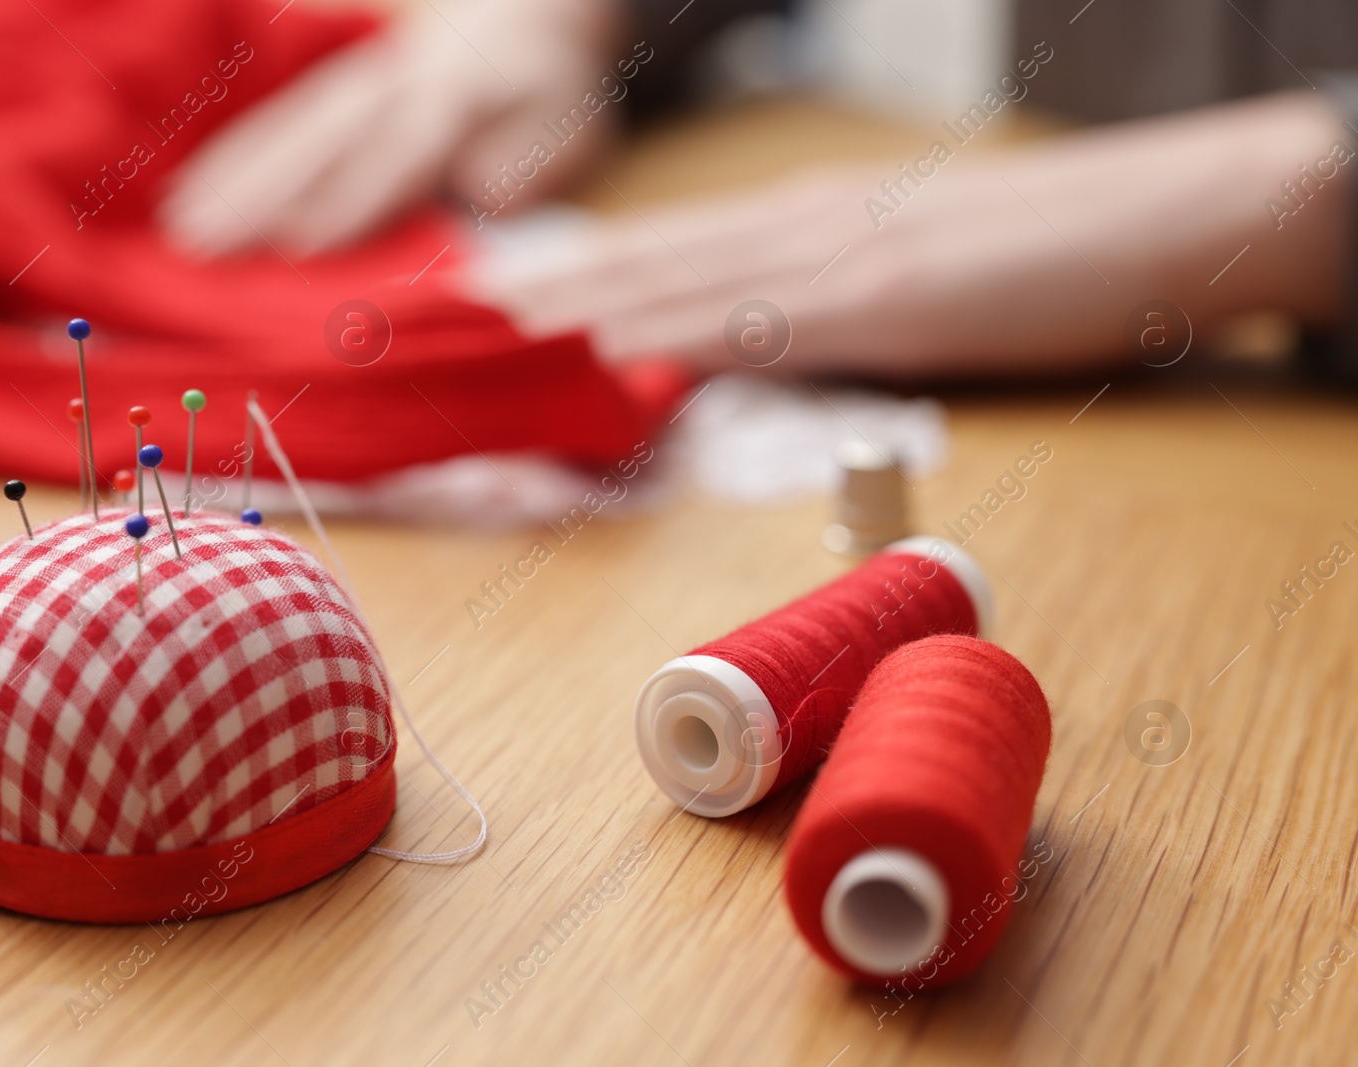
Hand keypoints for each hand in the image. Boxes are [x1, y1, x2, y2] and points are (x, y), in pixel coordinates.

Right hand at [160, 0, 620, 256]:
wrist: (526, 19)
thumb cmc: (543, 92)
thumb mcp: (561, 126)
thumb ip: (524, 163)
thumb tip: (481, 190)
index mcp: (452, 95)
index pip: (395, 150)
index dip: (350, 194)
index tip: (301, 243)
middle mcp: (391, 83)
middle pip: (319, 136)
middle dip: (261, 188)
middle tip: (200, 240)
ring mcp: (354, 82)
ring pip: (287, 127)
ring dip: (232, 174)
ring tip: (178, 222)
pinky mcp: (332, 93)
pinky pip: (277, 123)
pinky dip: (232, 158)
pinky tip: (186, 191)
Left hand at [467, 93, 1347, 375]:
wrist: (1170, 217)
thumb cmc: (1044, 253)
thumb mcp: (910, 276)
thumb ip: (821, 308)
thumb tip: (736, 346)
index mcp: (808, 227)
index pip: (665, 252)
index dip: (572, 276)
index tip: (492, 303)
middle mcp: (805, 229)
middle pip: (648, 259)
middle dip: (545, 290)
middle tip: (451, 314)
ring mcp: (842, 257)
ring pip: (682, 279)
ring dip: (582, 304)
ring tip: (493, 327)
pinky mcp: (889, 297)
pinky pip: (763, 317)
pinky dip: (680, 331)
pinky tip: (617, 345)